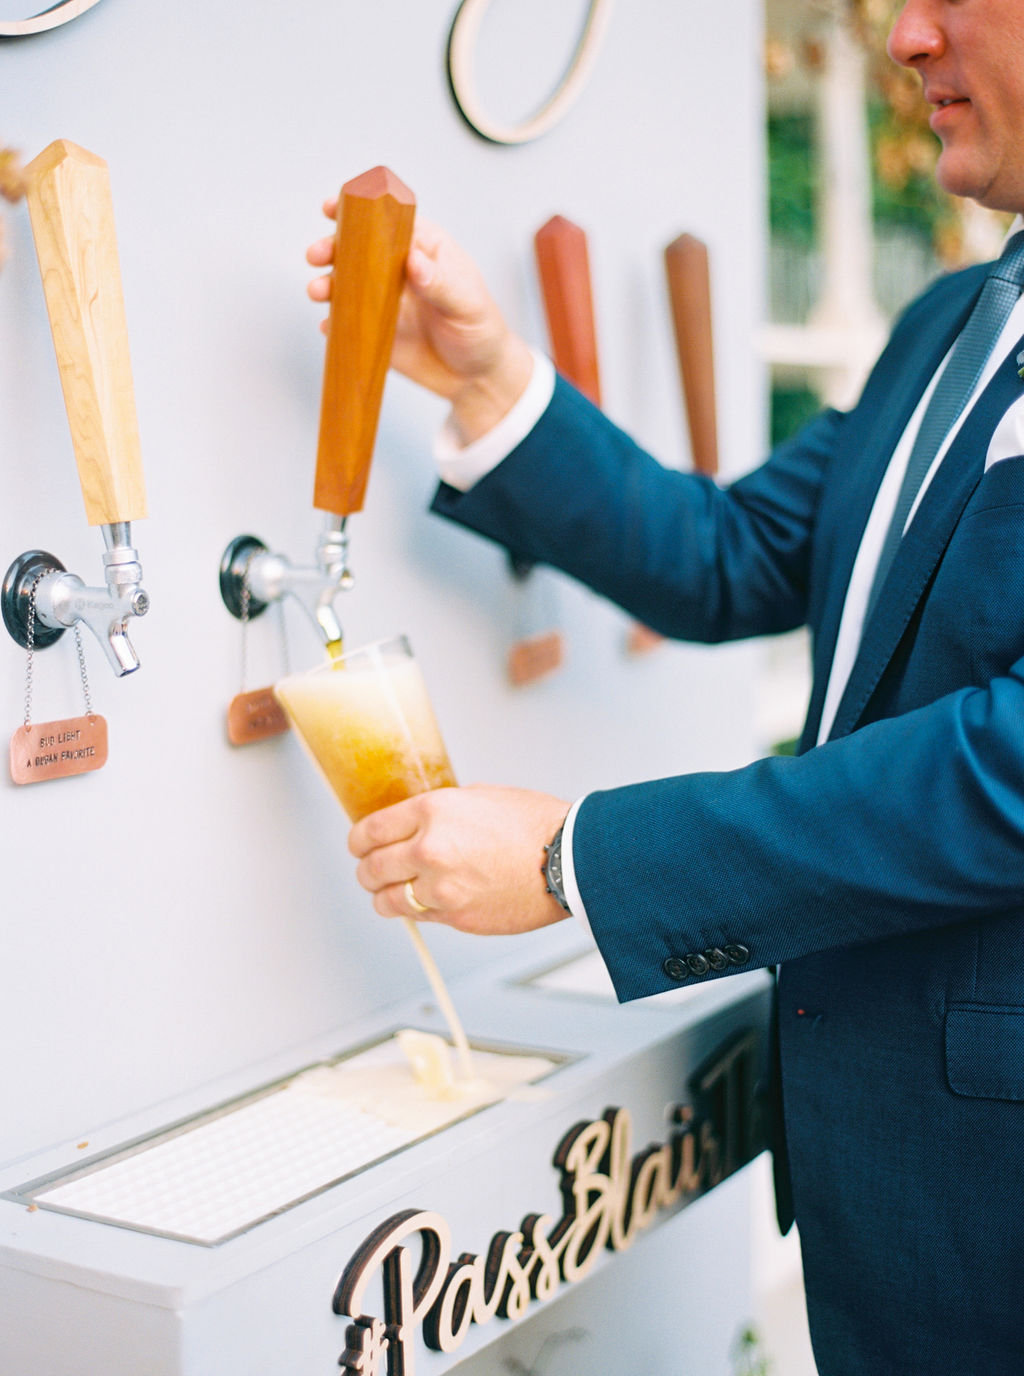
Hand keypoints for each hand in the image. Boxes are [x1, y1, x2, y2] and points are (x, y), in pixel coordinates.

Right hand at [307, 208, 533, 443]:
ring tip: (318, 292)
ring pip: (347, 286)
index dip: (359, 211)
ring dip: (327, 285)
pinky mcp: (375, 334)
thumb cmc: (481, 332)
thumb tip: (413, 260)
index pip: (388, 222)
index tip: (333, 207)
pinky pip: (348, 325)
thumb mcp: (468, 305)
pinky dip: (334, 324)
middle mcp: (398, 272)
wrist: (476, 380)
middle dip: (333, 248)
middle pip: (358, 251)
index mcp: (424, 250)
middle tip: (317, 255)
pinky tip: (329, 327)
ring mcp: (384, 302)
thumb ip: (440, 283)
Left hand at [348, 785, 571, 933]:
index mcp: (433, 811)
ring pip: (386, 900)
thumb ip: (440, 812)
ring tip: (391, 892)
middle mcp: (429, 849)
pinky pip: (418, 916)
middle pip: (370, 867)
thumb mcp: (479, 797)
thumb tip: (415, 824)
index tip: (360, 845)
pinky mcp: (456, 917)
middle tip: (371, 869)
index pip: (370, 830)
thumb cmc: (535, 825)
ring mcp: (440, 887)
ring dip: (384, 896)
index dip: (358, 841)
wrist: (569, 860)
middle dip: (367, 869)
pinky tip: (424, 901)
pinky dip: (416, 910)